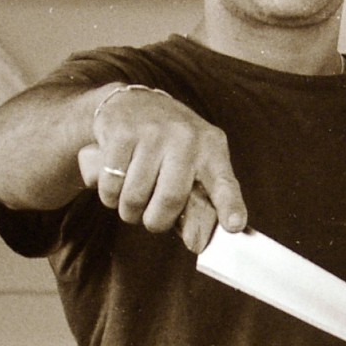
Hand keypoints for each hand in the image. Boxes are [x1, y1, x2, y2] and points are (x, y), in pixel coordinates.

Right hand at [80, 86, 246, 252]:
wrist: (131, 102)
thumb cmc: (169, 145)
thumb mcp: (194, 163)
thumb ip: (200, 203)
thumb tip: (197, 242)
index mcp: (212, 148)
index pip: (224, 182)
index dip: (230, 206)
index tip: (234, 226)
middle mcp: (186, 137)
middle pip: (170, 200)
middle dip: (156, 221)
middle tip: (152, 219)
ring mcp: (152, 132)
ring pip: (134, 198)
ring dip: (129, 211)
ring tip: (133, 198)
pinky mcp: (121, 133)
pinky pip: (111, 186)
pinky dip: (111, 196)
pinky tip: (116, 182)